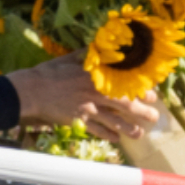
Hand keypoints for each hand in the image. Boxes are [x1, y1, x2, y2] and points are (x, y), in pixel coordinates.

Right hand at [3, 52, 160, 141]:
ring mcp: (88, 109)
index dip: (141, 91)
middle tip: (153, 117)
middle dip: (142, 112)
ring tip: (139, 134)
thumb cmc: (49, 72)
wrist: (30, 90)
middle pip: (125, 105)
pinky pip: (97, 130)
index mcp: (97, 77)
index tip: (151, 95)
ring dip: (129, 129)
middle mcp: (96, 94)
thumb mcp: (70, 58)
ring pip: (114, 121)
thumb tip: (101, 45)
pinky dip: (107, 136)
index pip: (126, 84)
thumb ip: (88, 54)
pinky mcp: (78, 120)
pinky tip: (115, 140)